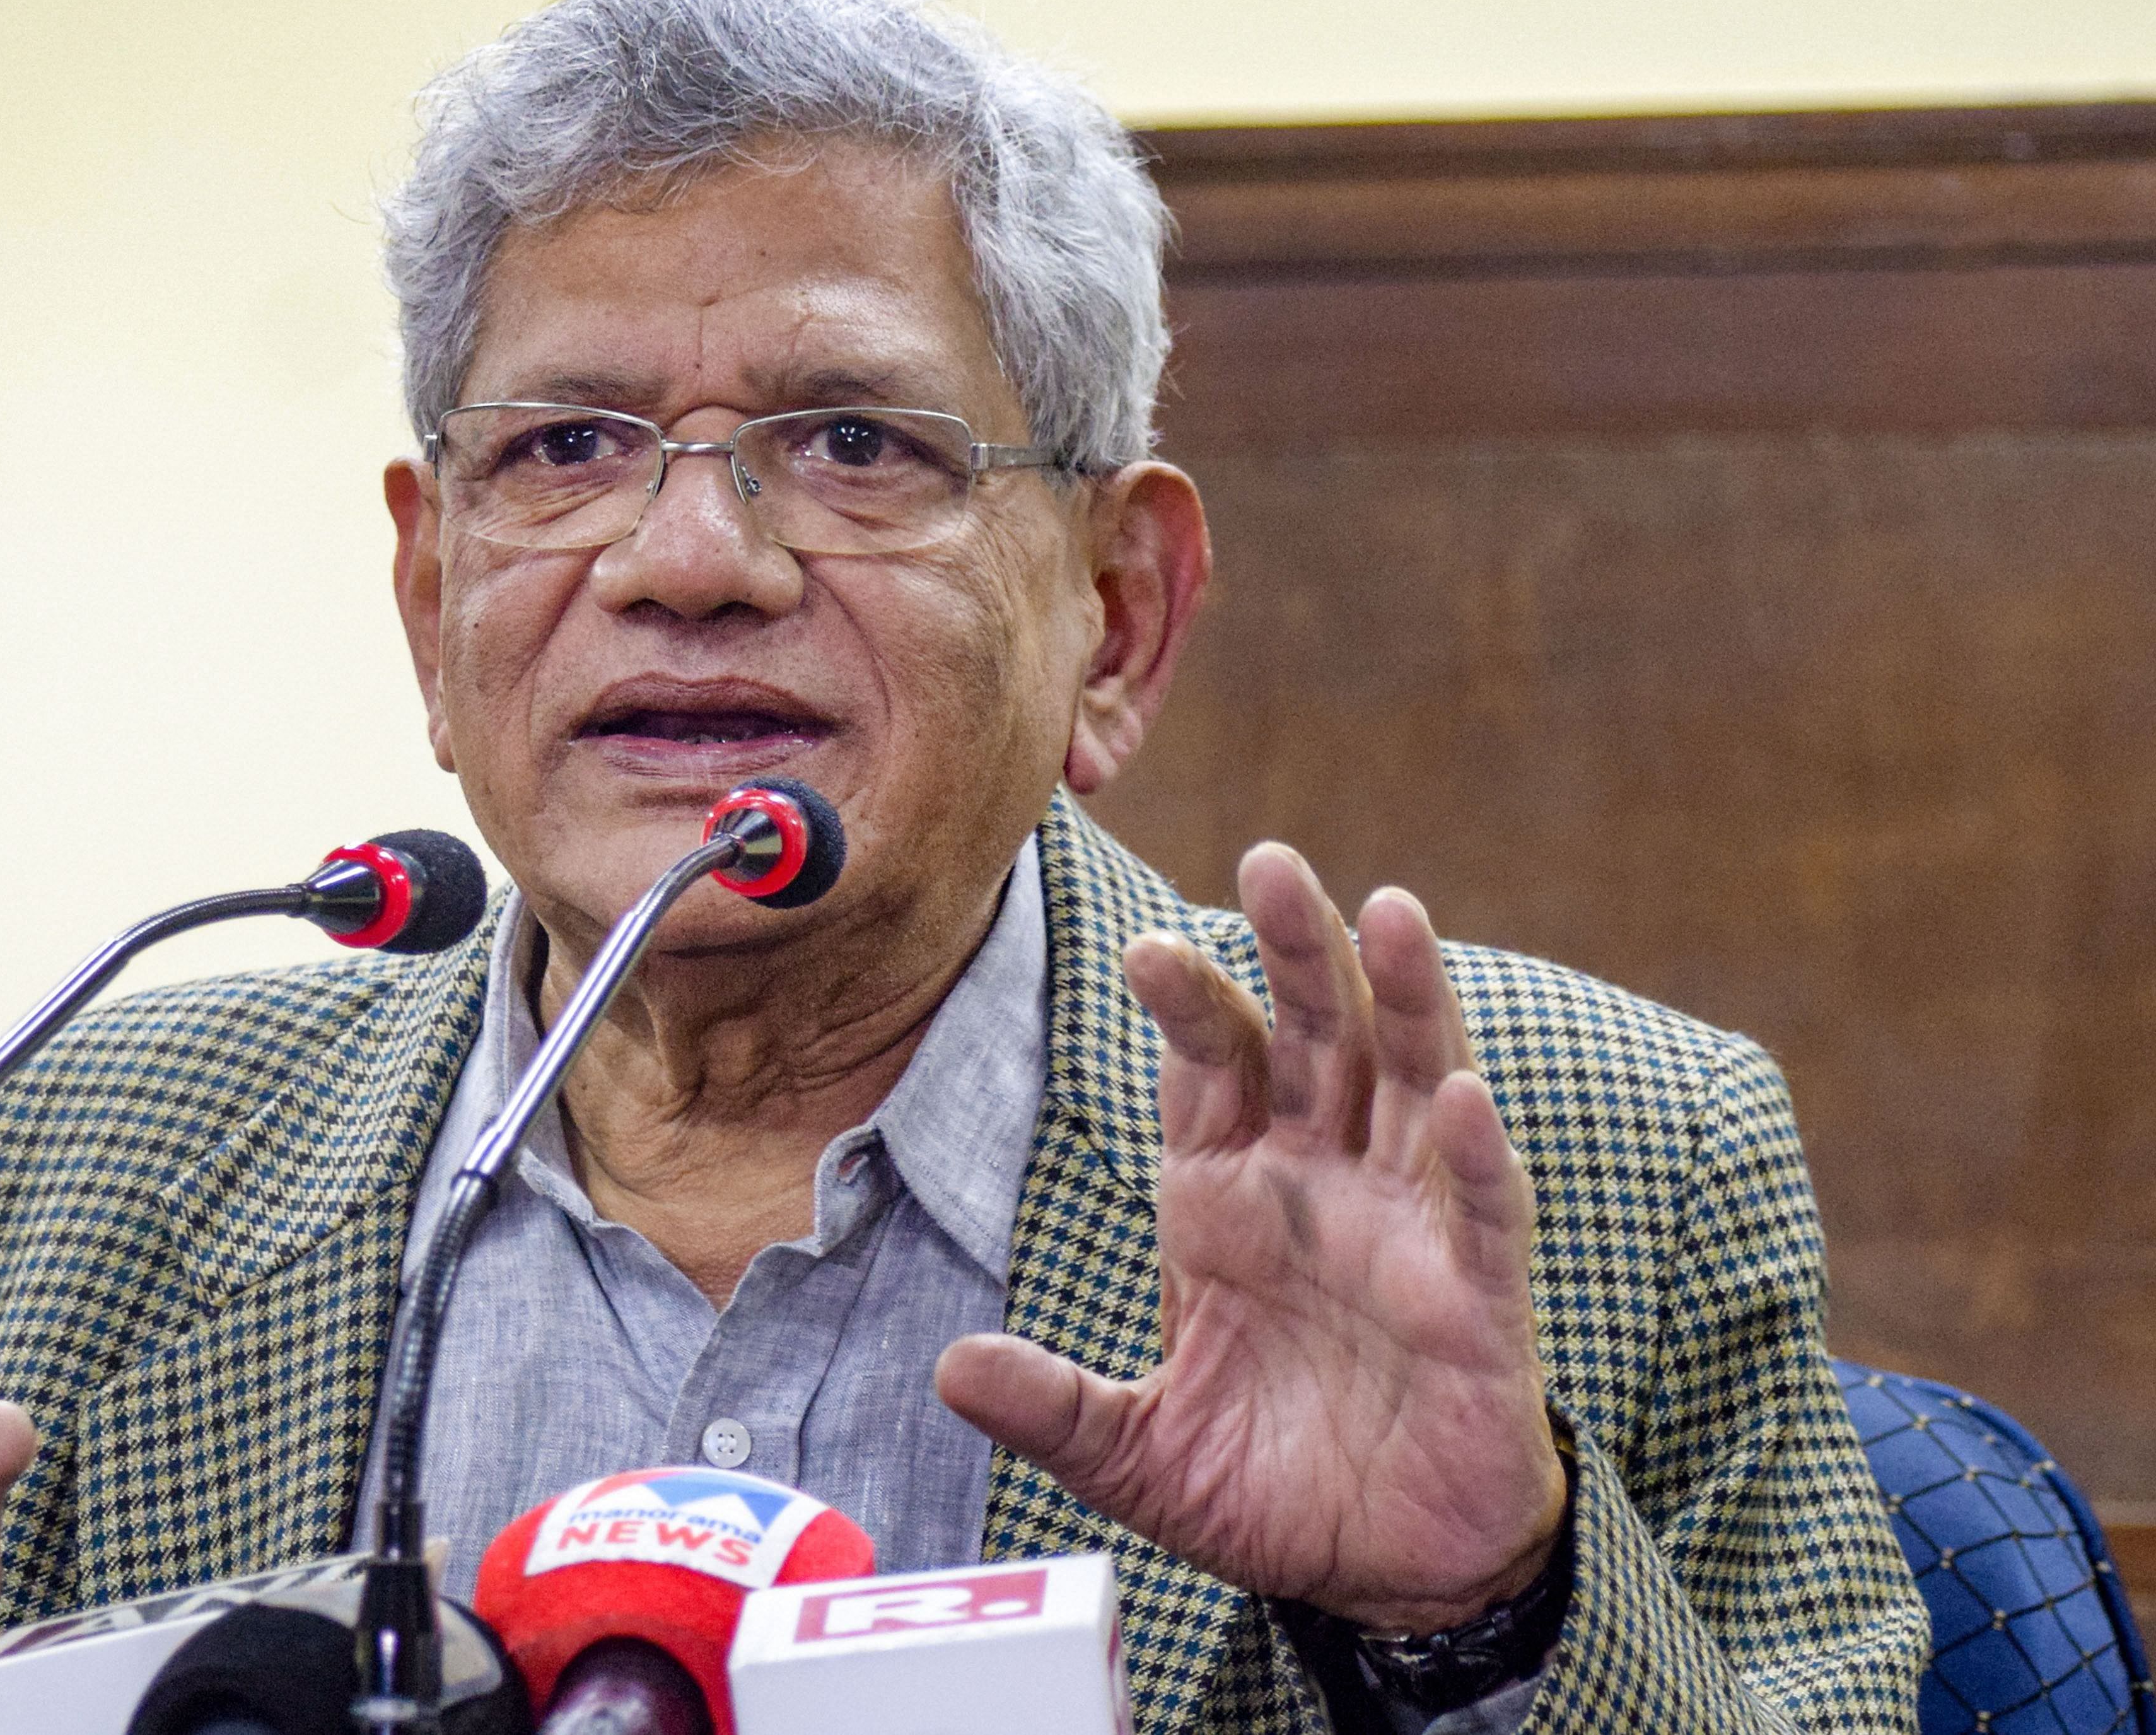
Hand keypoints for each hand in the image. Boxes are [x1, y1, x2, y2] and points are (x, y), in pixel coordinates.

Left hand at [936, 844, 1563, 1633]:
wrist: (1381, 1572)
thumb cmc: (1265, 1487)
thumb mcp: (1134, 1453)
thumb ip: (1053, 1406)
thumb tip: (948, 1369)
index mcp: (1230, 1195)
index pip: (1210, 1067)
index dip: (1186, 1003)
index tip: (1143, 949)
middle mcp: (1322, 1185)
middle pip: (1314, 1037)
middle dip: (1296, 949)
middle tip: (1273, 859)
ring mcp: (1407, 1230)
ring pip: (1413, 1083)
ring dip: (1406, 998)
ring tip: (1391, 908)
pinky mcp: (1479, 1299)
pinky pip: (1482, 1210)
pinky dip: (1476, 1152)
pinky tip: (1461, 1096)